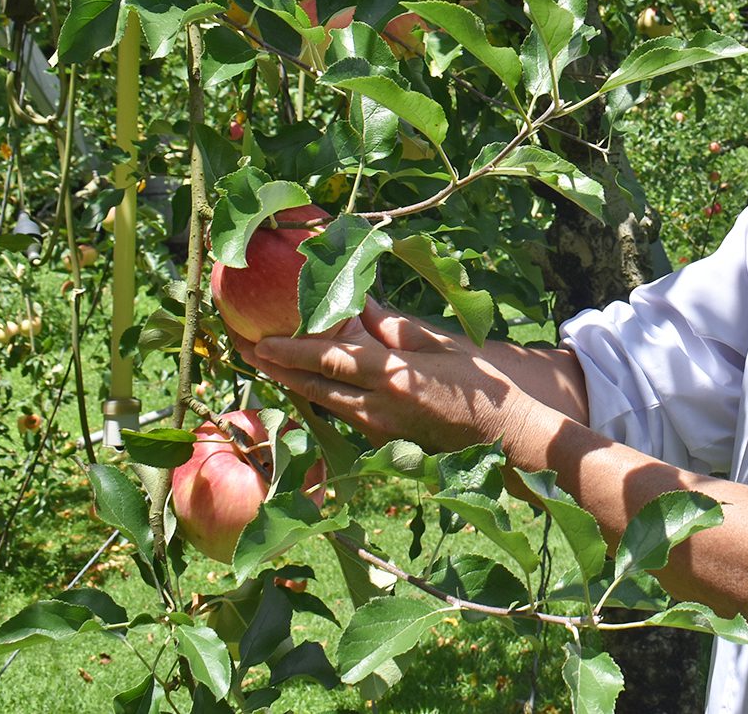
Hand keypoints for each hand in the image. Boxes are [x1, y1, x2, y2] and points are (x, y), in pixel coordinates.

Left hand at [233, 303, 530, 454]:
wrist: (503, 434)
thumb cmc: (478, 384)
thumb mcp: (440, 345)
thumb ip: (395, 327)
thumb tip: (359, 304)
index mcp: (393, 376)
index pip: (330, 361)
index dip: (291, 351)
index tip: (260, 340)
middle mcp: (377, 407)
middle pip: (315, 387)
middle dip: (277, 369)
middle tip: (244, 348)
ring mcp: (378, 430)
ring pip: (325, 404)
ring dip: (293, 384)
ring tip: (264, 364)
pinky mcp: (383, 442)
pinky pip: (343, 416)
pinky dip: (321, 398)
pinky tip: (307, 386)